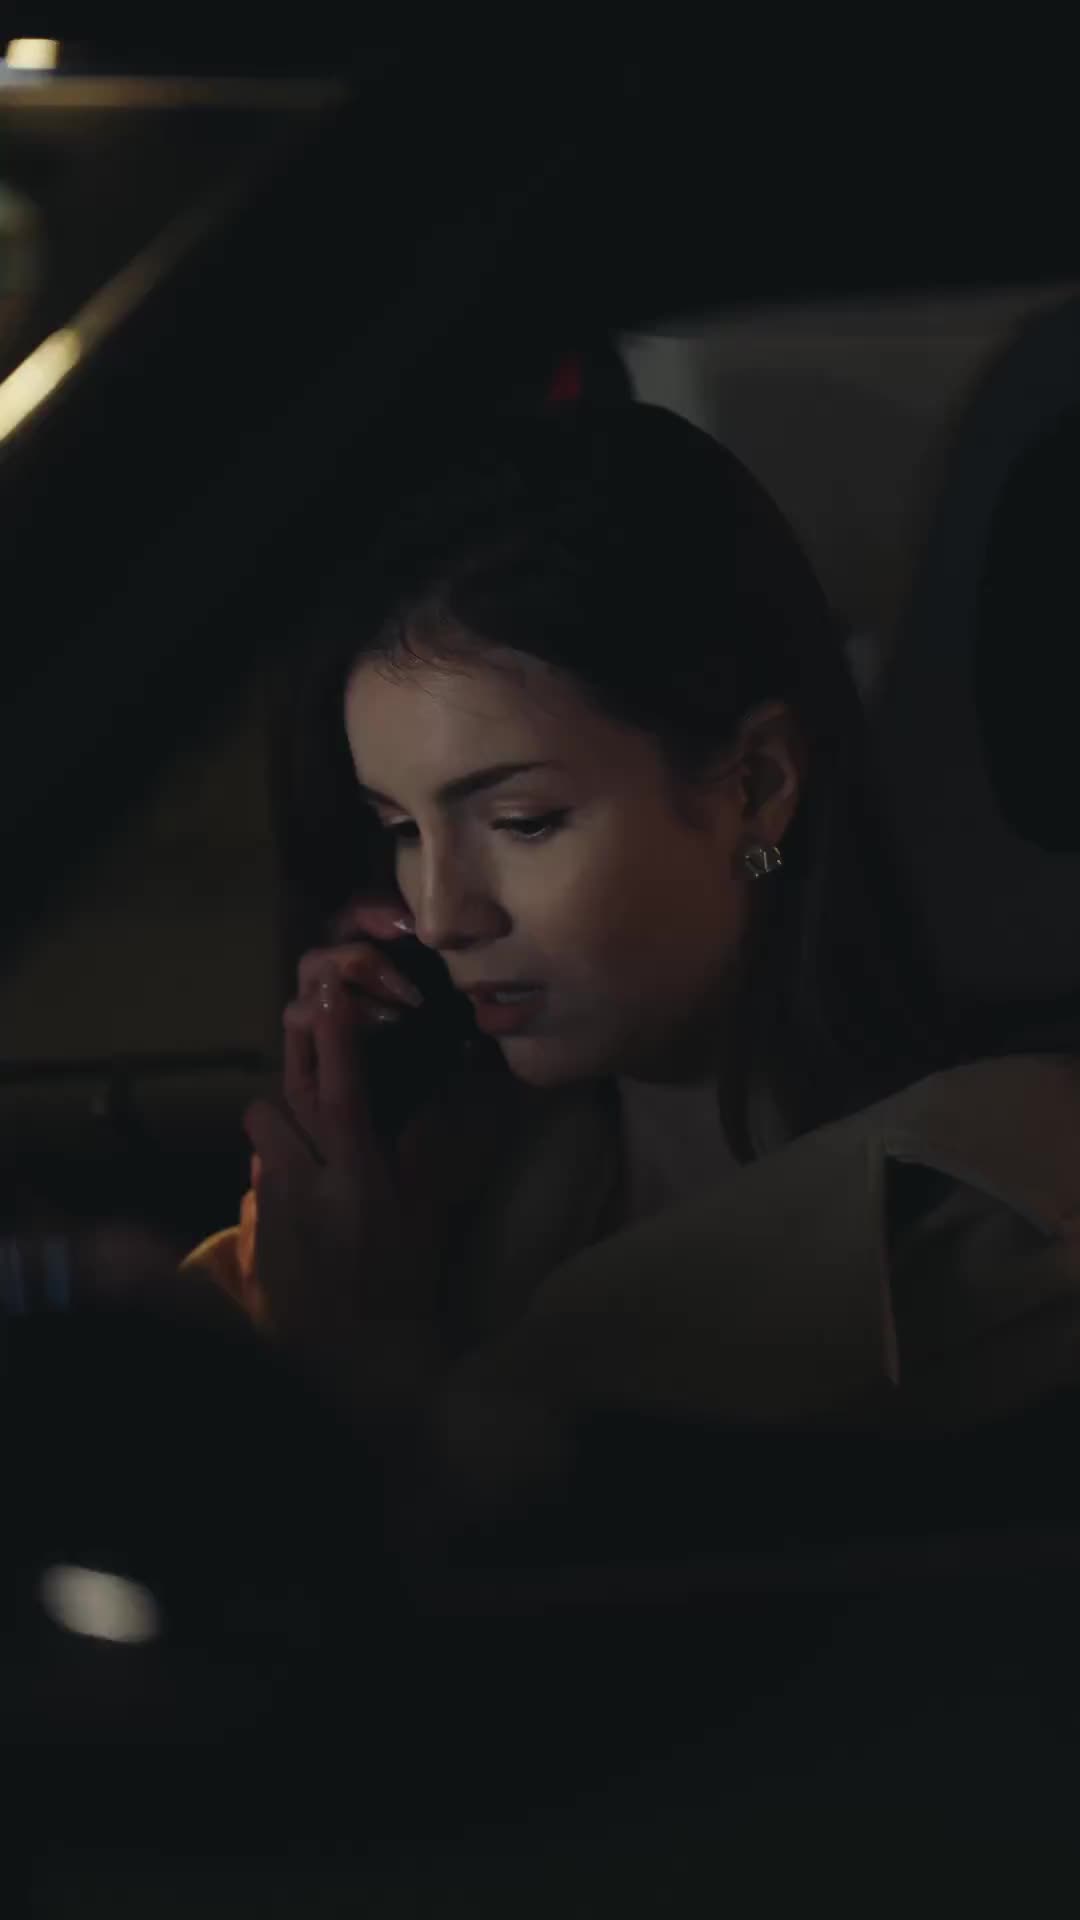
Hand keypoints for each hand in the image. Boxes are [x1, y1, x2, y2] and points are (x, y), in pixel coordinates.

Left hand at [243, 897, 437, 1376]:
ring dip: (280, 1126)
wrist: (346, 1368)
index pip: (341, 1095)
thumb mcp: (424, 1227)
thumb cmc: (400, 1298)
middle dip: (295, 1071)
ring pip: (261, 1136)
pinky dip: (278, 1168)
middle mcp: (305, 1188)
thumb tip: (437, 1104)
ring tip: (311, 1136)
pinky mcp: (251, 1232)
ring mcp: (271, 1209)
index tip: (330, 995)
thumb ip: (423, 1162)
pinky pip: (259, 1174)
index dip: (336, 1041)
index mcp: (357, 1183)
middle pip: (279, 1104)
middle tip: (313, 1039)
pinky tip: (303, 1189)